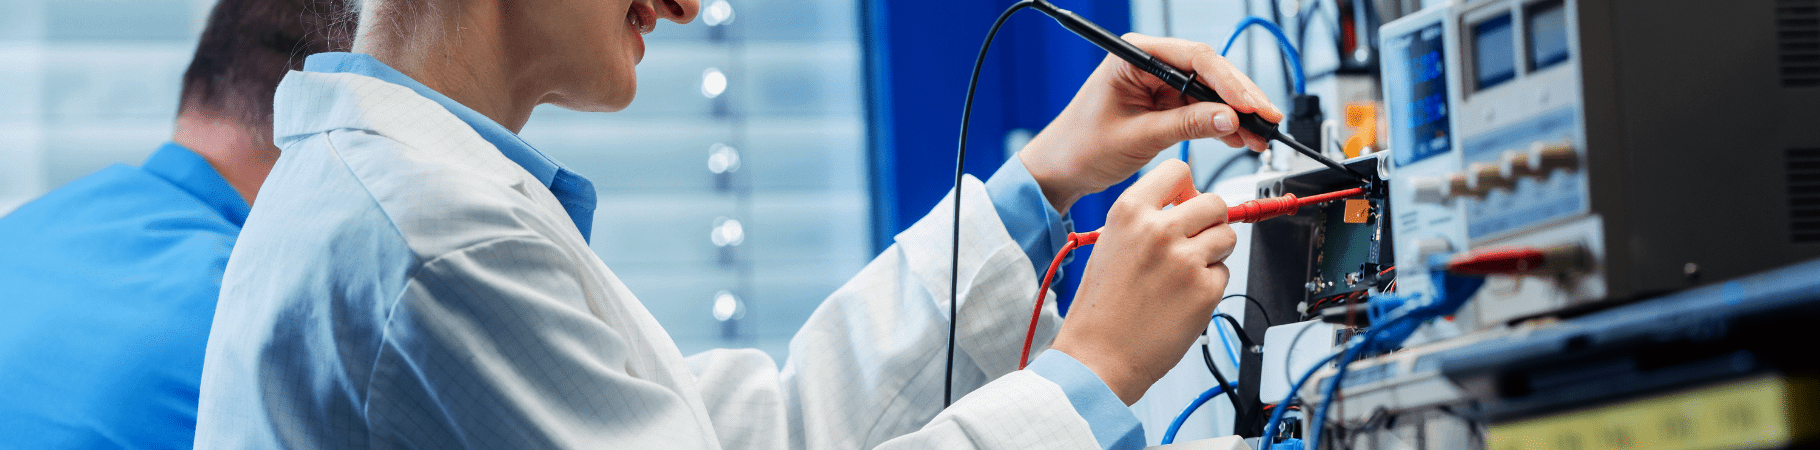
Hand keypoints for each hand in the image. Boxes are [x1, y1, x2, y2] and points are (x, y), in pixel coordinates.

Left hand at [1019, 33, 1283, 212]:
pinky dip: (1222, 124)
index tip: (1251, 106)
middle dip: (1241, 98)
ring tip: (1260, 137)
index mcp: (1134, 56)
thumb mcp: (1138, 137)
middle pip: (1209, 72)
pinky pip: (1201, 109)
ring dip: (1236, 114)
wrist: (1060, 170)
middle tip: (1268, 121)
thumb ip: (1185, 125)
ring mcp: (1159, 82)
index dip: (1229, 82)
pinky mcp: (1164, 103)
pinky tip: (1240, 138)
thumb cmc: (1082, 147)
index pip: (1195, 58)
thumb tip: (1229, 118)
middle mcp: (1149, 62)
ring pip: (1210, 91)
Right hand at [1048, 160, 1235, 404]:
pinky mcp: (1205, 289)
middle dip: (1211, 220)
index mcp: (1129, 212)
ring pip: (1227, 236)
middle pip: (1214, 202)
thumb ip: (1145, 219)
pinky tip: (1183, 298)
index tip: (1187, 200)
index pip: (1178, 171)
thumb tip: (1186, 205)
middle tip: (1195, 241)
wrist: (1098, 357)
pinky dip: (1210, 284)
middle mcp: (1159, 230)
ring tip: (1185, 273)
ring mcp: (1185, 259)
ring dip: (1214, 251)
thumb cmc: (1100, 308)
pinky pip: (1224, 273)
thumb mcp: (1110, 244)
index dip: (1188, 187)